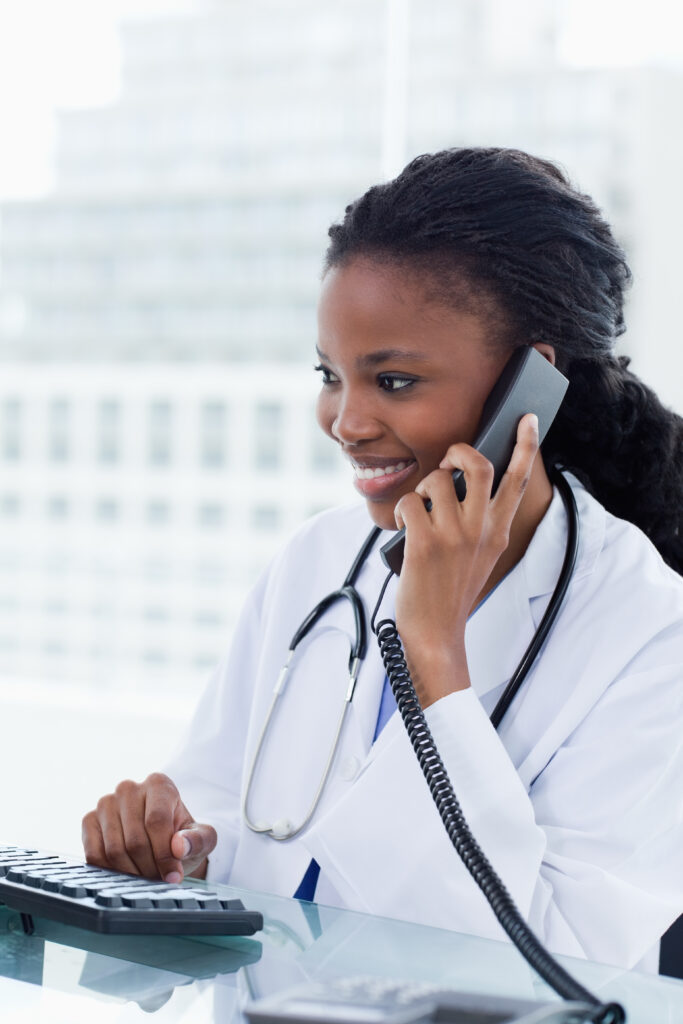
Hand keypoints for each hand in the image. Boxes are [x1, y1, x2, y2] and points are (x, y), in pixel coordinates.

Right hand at [82, 772, 216, 882]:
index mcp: (159, 784)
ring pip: (114, 850)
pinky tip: (126, 874)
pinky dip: (110, 872)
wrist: (161, 840)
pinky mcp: (89, 820)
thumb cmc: (183, 838)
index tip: (174, 876)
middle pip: (135, 840)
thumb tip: (179, 846)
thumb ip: (198, 840)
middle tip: (159, 879)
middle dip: (149, 867)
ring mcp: (106, 803)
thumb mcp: (202, 839)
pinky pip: (94, 854)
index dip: (165, 854)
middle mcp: (128, 788)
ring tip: (146, 876)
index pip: (156, 821)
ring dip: (131, 873)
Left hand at [393, 414, 539, 706]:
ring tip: (419, 509)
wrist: (436, 633)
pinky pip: (410, 501)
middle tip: (448, 459)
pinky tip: (404, 525)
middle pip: (478, 465)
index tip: (528, 420)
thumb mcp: (481, 555)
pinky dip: (402, 509)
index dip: (525, 446)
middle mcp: (481, 529)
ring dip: (422, 488)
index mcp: (499, 531)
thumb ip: (481, 520)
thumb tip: (462, 478)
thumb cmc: (452, 590)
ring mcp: (454, 535)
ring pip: (436, 479)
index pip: (518, 480)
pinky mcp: (425, 543)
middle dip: (458, 451)